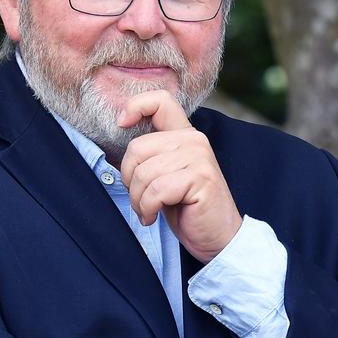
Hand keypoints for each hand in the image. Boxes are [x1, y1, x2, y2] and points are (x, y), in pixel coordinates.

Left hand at [119, 91, 241, 262]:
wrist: (217, 237)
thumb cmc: (186, 208)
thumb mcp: (164, 175)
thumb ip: (150, 155)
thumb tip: (120, 139)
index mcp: (184, 134)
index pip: (160, 101)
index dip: (135, 106)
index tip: (121, 123)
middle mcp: (193, 140)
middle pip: (137, 148)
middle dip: (130, 180)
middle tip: (142, 200)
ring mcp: (199, 157)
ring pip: (144, 174)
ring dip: (139, 201)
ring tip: (149, 211)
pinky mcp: (200, 178)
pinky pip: (156, 191)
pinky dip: (148, 209)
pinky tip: (155, 217)